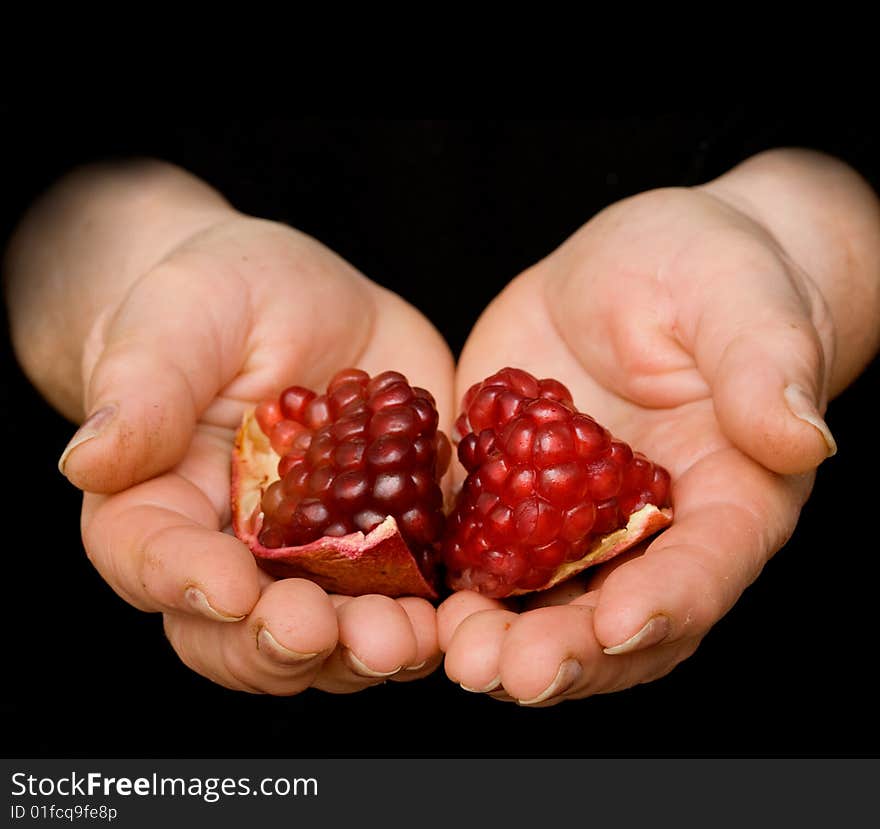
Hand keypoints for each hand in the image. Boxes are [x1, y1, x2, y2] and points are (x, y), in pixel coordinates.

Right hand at [6, 162, 453, 693]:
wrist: (301, 302)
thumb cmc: (216, 300)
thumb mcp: (178, 320)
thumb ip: (141, 389)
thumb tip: (87, 459)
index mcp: (160, 503)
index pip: (151, 559)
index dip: (185, 584)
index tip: (231, 589)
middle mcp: (233, 550)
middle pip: (239, 630)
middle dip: (283, 641)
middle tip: (323, 631)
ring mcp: (315, 555)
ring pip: (327, 634)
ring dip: (363, 647)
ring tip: (402, 638)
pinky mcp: (388, 539)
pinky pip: (405, 594)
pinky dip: (428, 614)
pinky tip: (455, 610)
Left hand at [438, 150, 879, 704]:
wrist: (636, 267)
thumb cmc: (714, 274)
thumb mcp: (742, 302)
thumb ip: (768, 368)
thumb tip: (803, 436)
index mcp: (727, 495)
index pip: (708, 566)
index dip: (666, 603)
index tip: (615, 625)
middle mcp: (650, 529)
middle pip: (616, 615)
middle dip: (564, 653)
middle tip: (505, 671)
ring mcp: (574, 519)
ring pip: (544, 602)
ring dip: (499, 637)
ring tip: (452, 652)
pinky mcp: (510, 493)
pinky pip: (482, 550)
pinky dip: (453, 582)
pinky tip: (413, 597)